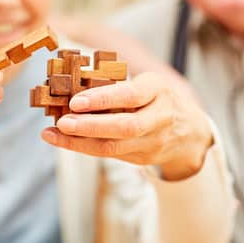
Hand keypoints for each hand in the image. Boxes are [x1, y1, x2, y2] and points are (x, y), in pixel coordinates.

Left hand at [41, 71, 212, 179]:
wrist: (191, 132)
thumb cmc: (158, 99)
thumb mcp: (147, 84)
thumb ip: (118, 86)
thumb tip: (73, 86)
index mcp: (158, 91)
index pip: (130, 95)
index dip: (102, 99)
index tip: (75, 101)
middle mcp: (159, 118)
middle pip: (124, 126)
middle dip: (90, 126)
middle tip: (62, 122)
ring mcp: (153, 142)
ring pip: (114, 147)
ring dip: (79, 142)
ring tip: (52, 134)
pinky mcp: (143, 158)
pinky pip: (111, 154)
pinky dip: (85, 147)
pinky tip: (64, 140)